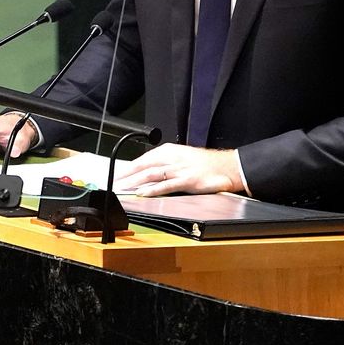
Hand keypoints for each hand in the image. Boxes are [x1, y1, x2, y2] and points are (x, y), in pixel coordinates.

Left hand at [113, 143, 243, 196]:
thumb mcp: (183, 157)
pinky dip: (153, 189)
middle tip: (115, 180)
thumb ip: (166, 162)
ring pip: (152, 174)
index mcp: (170, 150)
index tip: (119, 172)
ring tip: (123, 187)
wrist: (228, 167)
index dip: (130, 165)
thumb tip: (149, 170)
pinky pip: (166, 185)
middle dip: (128, 173)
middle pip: (144, 165)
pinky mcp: (187, 181)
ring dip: (135, 181)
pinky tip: (143, 193)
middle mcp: (173, 158)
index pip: (145, 157)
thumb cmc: (206, 164)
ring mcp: (180, 169)